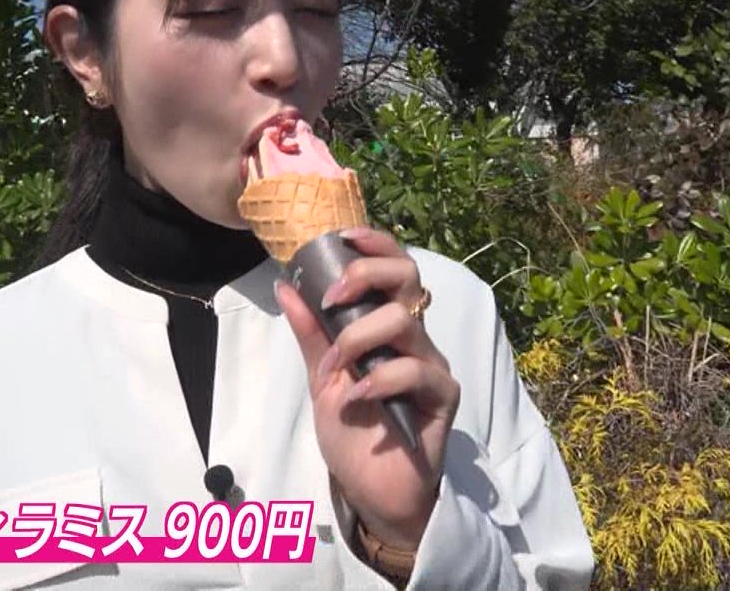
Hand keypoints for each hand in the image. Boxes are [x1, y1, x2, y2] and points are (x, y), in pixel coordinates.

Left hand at [273, 226, 460, 550]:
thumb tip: (287, 285)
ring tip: (334, 370)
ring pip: (403, 321)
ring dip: (357, 339)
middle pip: (408, 277)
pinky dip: (378, 378)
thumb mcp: (322, 380)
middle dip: (366, 276)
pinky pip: (415, 370)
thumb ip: (311, 335)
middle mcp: (415, 337)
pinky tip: (357, 398)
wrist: (372, 490)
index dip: (374, 244)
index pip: (394, 268)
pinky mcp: (443, 395)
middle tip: (332, 300)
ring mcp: (431, 364)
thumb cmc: (354, 433)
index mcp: (387, 326)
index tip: (341, 237)